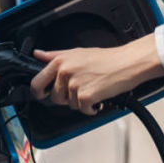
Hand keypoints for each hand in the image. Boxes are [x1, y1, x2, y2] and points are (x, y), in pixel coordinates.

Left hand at [29, 36, 163, 116]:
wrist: (126, 63)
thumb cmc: (105, 58)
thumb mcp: (76, 52)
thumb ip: (54, 55)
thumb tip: (37, 54)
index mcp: (60, 61)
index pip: (37, 82)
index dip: (38, 92)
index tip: (42, 94)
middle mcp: (64, 72)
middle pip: (54, 97)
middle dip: (63, 98)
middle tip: (76, 91)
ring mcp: (74, 85)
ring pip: (69, 104)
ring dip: (80, 101)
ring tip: (91, 88)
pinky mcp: (85, 96)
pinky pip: (82, 109)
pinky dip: (91, 107)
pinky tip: (98, 96)